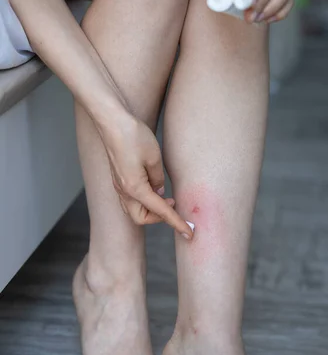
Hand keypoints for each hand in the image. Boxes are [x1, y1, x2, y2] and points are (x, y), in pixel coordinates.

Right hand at [101, 114, 193, 238]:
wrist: (111, 121)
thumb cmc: (133, 136)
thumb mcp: (154, 158)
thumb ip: (158, 179)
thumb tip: (159, 192)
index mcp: (134, 189)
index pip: (160, 212)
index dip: (177, 222)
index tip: (189, 233)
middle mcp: (123, 191)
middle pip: (142, 218)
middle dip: (159, 218)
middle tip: (174, 205)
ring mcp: (118, 185)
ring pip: (134, 210)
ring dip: (150, 209)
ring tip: (165, 197)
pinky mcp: (117, 178)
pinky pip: (130, 198)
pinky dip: (143, 200)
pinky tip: (153, 187)